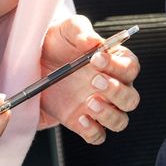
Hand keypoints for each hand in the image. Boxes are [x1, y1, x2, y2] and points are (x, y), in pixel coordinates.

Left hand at [38, 14, 139, 143]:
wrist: (35, 60)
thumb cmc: (58, 41)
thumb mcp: (66, 29)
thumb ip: (80, 31)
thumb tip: (92, 41)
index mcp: (115, 62)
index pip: (130, 67)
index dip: (118, 65)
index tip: (96, 58)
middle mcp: (112, 86)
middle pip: (131, 98)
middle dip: (116, 91)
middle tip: (94, 80)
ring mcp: (99, 106)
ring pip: (120, 120)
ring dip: (109, 114)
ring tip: (90, 102)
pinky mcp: (82, 122)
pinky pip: (97, 135)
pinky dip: (92, 131)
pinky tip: (81, 119)